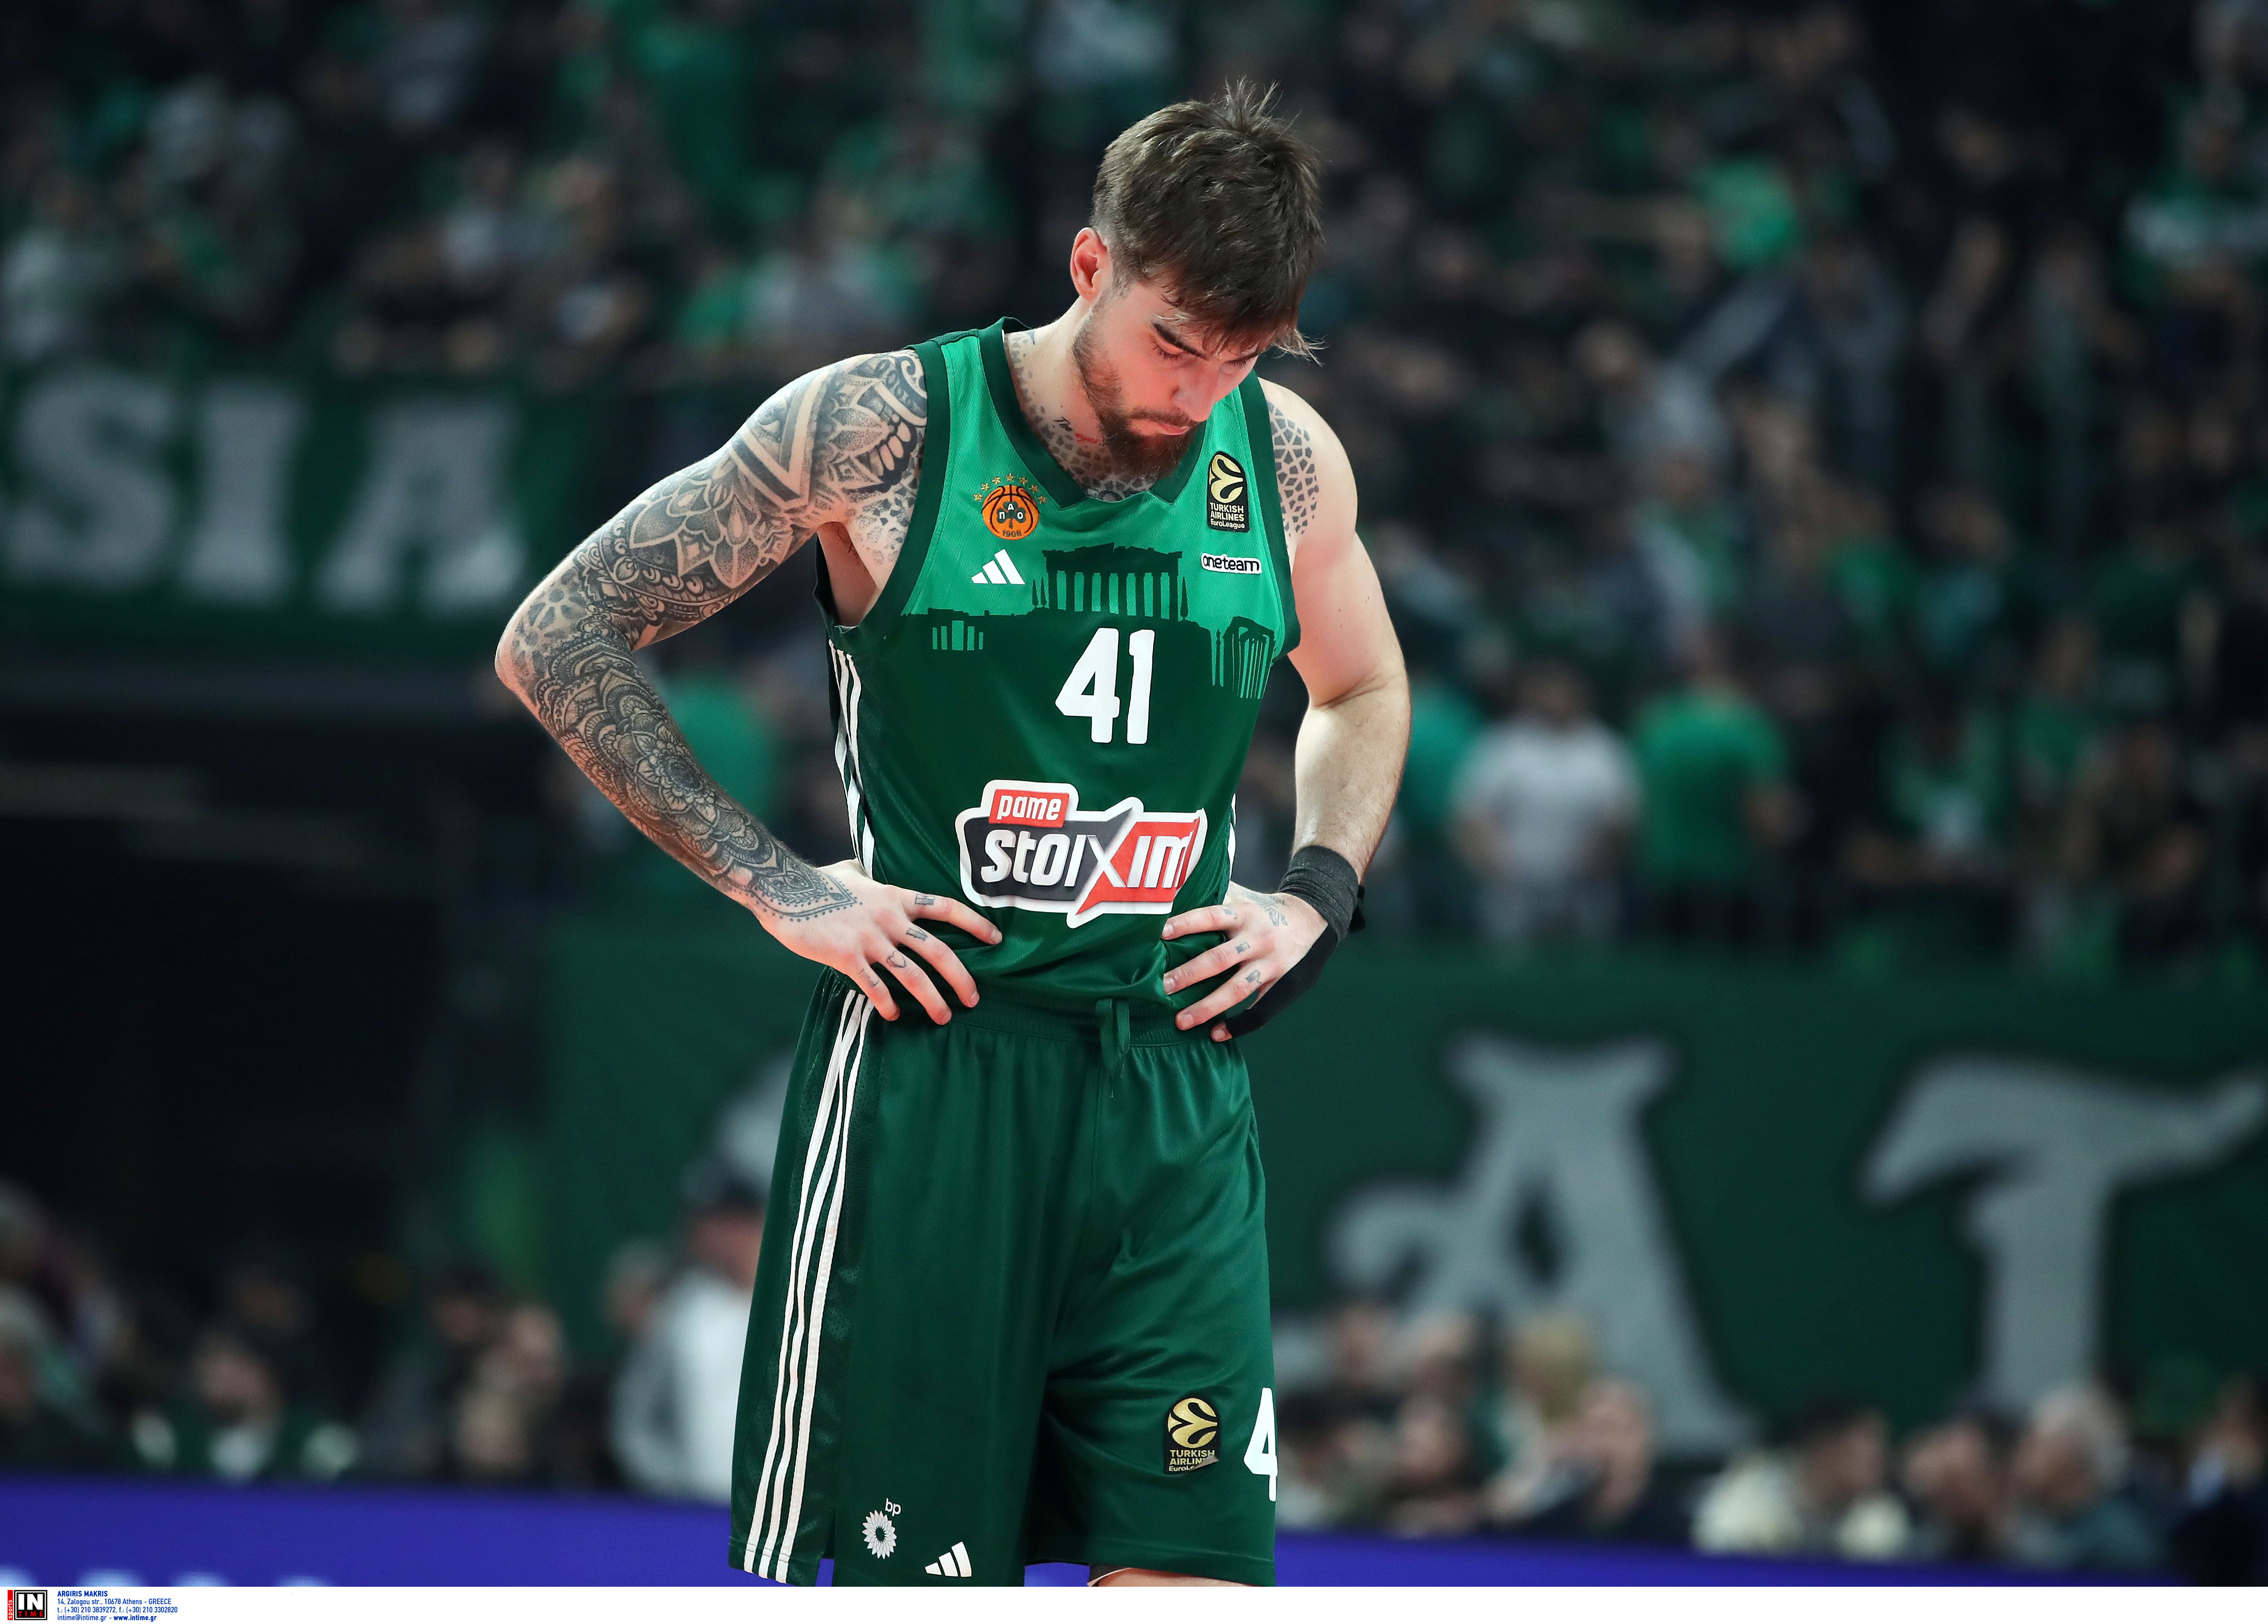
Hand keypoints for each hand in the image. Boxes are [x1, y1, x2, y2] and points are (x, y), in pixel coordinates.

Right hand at [754, 860, 1001, 1022]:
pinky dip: (887, 1004)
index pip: (946, 908)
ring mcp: (870, 939)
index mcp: (896, 897)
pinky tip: (893, 1016)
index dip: (975, 923)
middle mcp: (890, 919)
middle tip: (973, 999)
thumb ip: (869, 879)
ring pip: (913, 975)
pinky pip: (874, 986)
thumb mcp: (853, 873)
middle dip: (961, 978)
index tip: (996, 939)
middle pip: (938, 951)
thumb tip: (868, 874)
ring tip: (943, 1017)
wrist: (785, 889)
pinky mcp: (847, 957)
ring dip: (932, 999)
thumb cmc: (818, 880)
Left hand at [1159, 882, 1327, 1041]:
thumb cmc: (1266, 910)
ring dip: (1208, 1007)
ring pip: (1237, 989)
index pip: (1212, 916)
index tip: (1160, 933)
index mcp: (1245, 914)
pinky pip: (1260, 1010)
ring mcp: (1271, 964)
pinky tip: (1216, 1034)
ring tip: (1181, 1021)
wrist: (1314, 919)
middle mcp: (1258, 939)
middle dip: (1190, 974)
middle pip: (1221, 958)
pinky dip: (1238, 1025)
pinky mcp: (1282, 985)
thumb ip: (1216, 896)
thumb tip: (1175, 891)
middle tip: (1163, 986)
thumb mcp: (1245, 897)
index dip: (1187, 923)